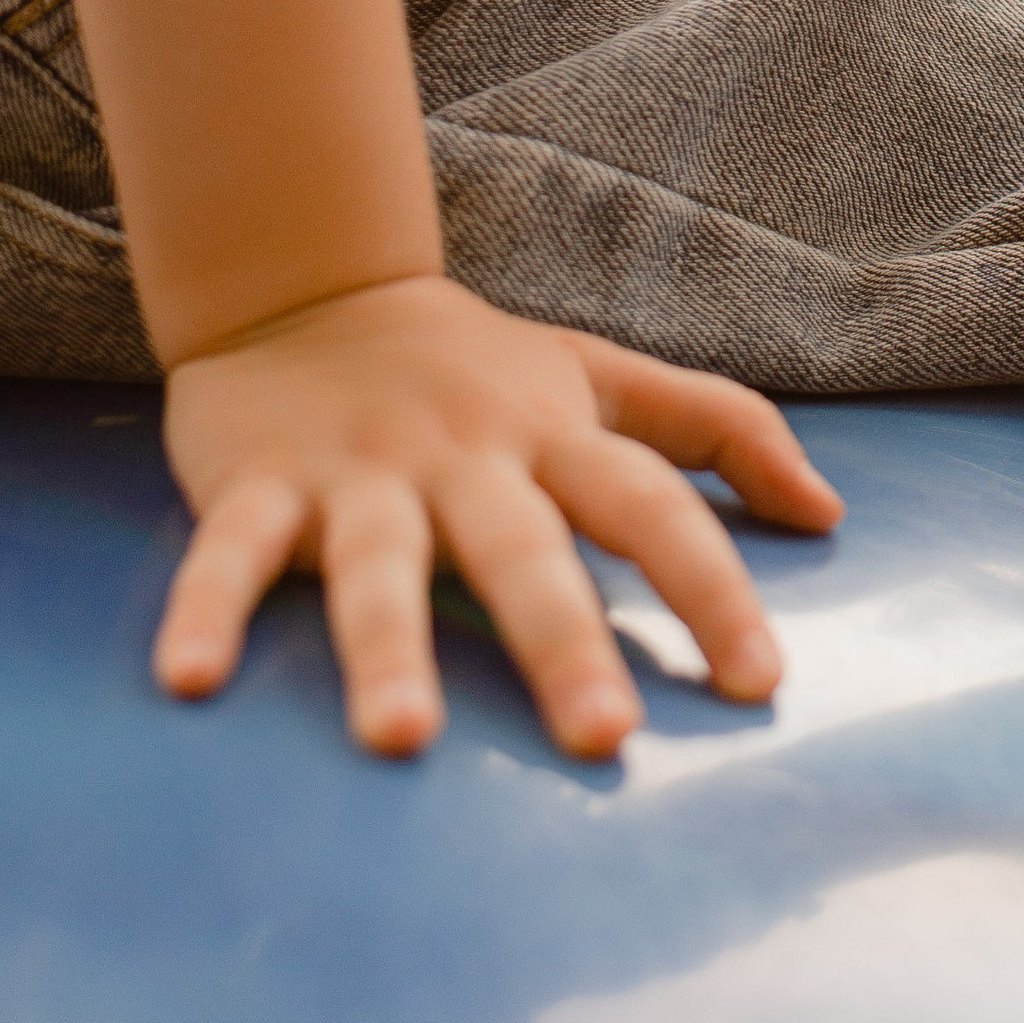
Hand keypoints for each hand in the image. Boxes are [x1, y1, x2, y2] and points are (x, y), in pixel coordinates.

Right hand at [155, 275, 840, 757]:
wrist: (309, 283)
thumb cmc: (477, 363)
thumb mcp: (600, 379)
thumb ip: (718, 427)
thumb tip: (830, 509)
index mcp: (550, 436)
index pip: (649, 506)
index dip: (709, 585)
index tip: (759, 680)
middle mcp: (464, 459)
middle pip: (523, 550)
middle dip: (563, 639)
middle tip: (604, 736)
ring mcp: (360, 474)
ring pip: (379, 566)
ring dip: (387, 648)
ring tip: (402, 738)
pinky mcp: (260, 485)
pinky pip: (233, 552)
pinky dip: (208, 610)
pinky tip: (193, 679)